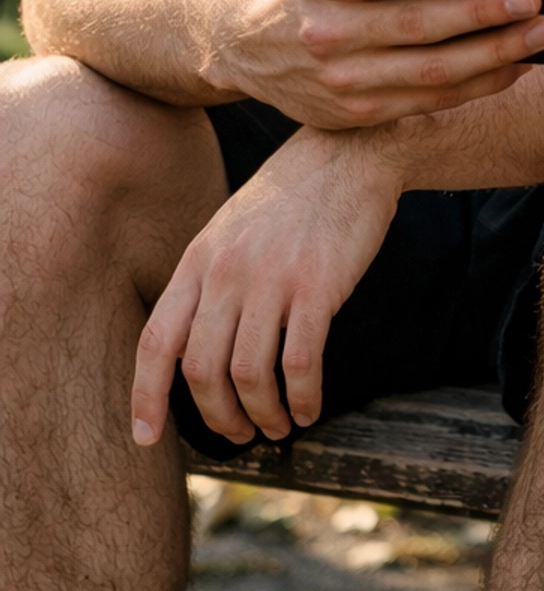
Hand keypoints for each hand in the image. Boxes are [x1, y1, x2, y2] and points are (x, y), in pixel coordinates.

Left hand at [133, 124, 406, 446]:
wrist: (349, 152)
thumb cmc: (292, 199)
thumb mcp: (230, 231)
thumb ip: (208, 283)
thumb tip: (195, 352)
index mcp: (199, 260)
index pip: (157, 341)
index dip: (145, 396)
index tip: (146, 438)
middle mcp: (227, 272)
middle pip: (203, 370)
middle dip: (219, 417)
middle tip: (239, 434)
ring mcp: (271, 278)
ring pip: (250, 374)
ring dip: (263, 415)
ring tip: (281, 426)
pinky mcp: (317, 285)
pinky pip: (300, 363)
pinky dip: (303, 397)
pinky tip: (309, 407)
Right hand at [200, 0, 543, 127]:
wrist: (240, 45)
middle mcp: (323, 34)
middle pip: (410, 27)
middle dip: (477, 13)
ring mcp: (340, 82)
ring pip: (429, 73)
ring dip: (493, 54)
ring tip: (540, 32)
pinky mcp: (356, 113)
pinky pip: (429, 102)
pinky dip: (478, 84)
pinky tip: (514, 64)